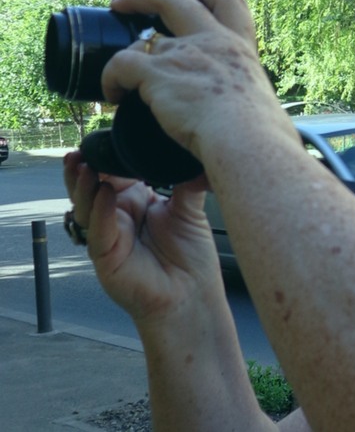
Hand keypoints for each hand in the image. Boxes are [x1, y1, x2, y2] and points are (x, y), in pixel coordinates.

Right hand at [63, 151, 220, 323]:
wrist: (193, 295)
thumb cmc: (191, 256)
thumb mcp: (190, 210)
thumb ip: (187, 182)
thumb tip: (195, 150)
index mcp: (135, 201)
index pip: (113, 173)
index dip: (105, 157)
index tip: (103, 137)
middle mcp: (117, 215)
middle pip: (90, 187)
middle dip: (83, 167)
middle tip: (82, 149)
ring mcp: (108, 235)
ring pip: (86, 206)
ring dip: (83, 185)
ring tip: (84, 165)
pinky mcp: (106, 257)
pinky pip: (98, 230)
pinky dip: (100, 211)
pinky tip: (105, 194)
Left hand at [102, 0, 295, 167]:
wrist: (247, 142)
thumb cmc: (263, 137)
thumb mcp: (263, 110)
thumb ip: (247, 111)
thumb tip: (243, 132)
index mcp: (241, 49)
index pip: (229, 2)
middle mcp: (213, 42)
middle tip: (125, 4)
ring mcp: (184, 54)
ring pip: (141, 41)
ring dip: (127, 56)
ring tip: (120, 80)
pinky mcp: (157, 73)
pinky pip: (120, 64)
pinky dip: (110, 78)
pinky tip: (112, 96)